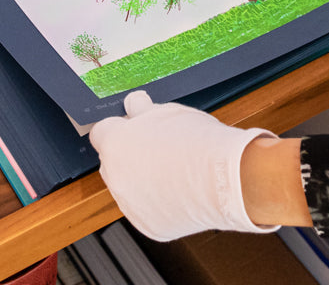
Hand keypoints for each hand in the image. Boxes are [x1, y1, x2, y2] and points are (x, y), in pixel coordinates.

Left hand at [89, 90, 281, 240]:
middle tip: (158, 150)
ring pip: (128, 189)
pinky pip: (146, 212)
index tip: (132, 130)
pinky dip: (157, 205)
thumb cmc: (199, 142)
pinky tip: (178, 193)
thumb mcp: (168, 113)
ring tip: (174, 172)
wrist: (227, 178)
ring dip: (142, 182)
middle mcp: (115, 176)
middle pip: (112, 163)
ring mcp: (130, 204)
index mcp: (114, 144)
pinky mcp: (148, 226)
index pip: (101, 133)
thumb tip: (134, 103)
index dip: (118, 130)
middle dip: (128, 157)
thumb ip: (143, 110)